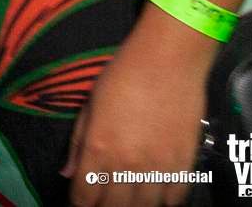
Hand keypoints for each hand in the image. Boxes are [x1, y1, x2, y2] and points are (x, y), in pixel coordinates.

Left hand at [62, 34, 207, 205]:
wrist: (169, 58)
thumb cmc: (124, 73)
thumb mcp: (91, 102)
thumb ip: (78, 141)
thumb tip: (67, 173)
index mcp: (99, 148)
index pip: (83, 196)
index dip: (79, 202)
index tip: (82, 198)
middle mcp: (126, 165)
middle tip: (104, 198)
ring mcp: (157, 168)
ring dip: (134, 206)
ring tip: (129, 197)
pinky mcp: (183, 165)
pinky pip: (172, 200)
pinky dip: (163, 200)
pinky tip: (156, 191)